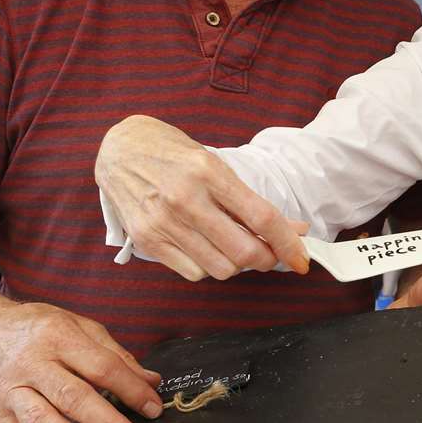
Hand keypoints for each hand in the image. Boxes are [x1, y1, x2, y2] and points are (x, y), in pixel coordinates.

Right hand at [0, 302, 162, 422]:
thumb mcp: (77, 326)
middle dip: (103, 421)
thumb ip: (115, 354)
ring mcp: (12, 390)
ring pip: (39, 418)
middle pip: (71, 395)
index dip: (130, 388)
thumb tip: (150, 382)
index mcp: (59, 337)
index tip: (153, 409)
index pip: (101, 366)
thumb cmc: (36, 329)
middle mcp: (33, 364)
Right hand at [97, 115, 308, 280]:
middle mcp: (185, 199)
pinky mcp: (146, 240)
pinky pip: (193, 272)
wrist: (119, 149)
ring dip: (237, 265)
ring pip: (220, 269)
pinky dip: (209, 267)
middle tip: (270, 254)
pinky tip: (207, 249)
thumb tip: (294, 230)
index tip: (302, 258)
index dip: (289, 243)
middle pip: (243, 251)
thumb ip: (250, 201)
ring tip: (234, 247)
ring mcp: (163, 222)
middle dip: (267, 260)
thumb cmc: (174, 154)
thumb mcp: (216, 165)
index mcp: (209, 173)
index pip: (262, 217)